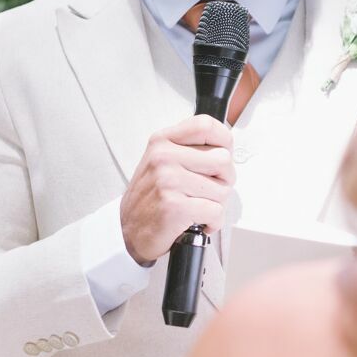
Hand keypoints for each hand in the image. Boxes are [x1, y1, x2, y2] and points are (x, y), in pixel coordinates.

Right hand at [120, 115, 234, 264]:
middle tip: (208, 190)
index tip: (221, 154)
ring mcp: (168, 181)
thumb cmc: (150, 198)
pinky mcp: (175, 206)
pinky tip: (197, 221)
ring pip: (223, 189)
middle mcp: (164, 157)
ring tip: (196, 206)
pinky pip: (216, 211)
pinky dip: (213, 222)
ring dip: (216, 204)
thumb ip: (189, 149)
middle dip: (223, 180)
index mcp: (162, 142)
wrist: (130, 232)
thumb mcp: (162, 162)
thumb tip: (226, 147)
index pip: (206, 125)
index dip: (223, 141)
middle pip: (223, 159)